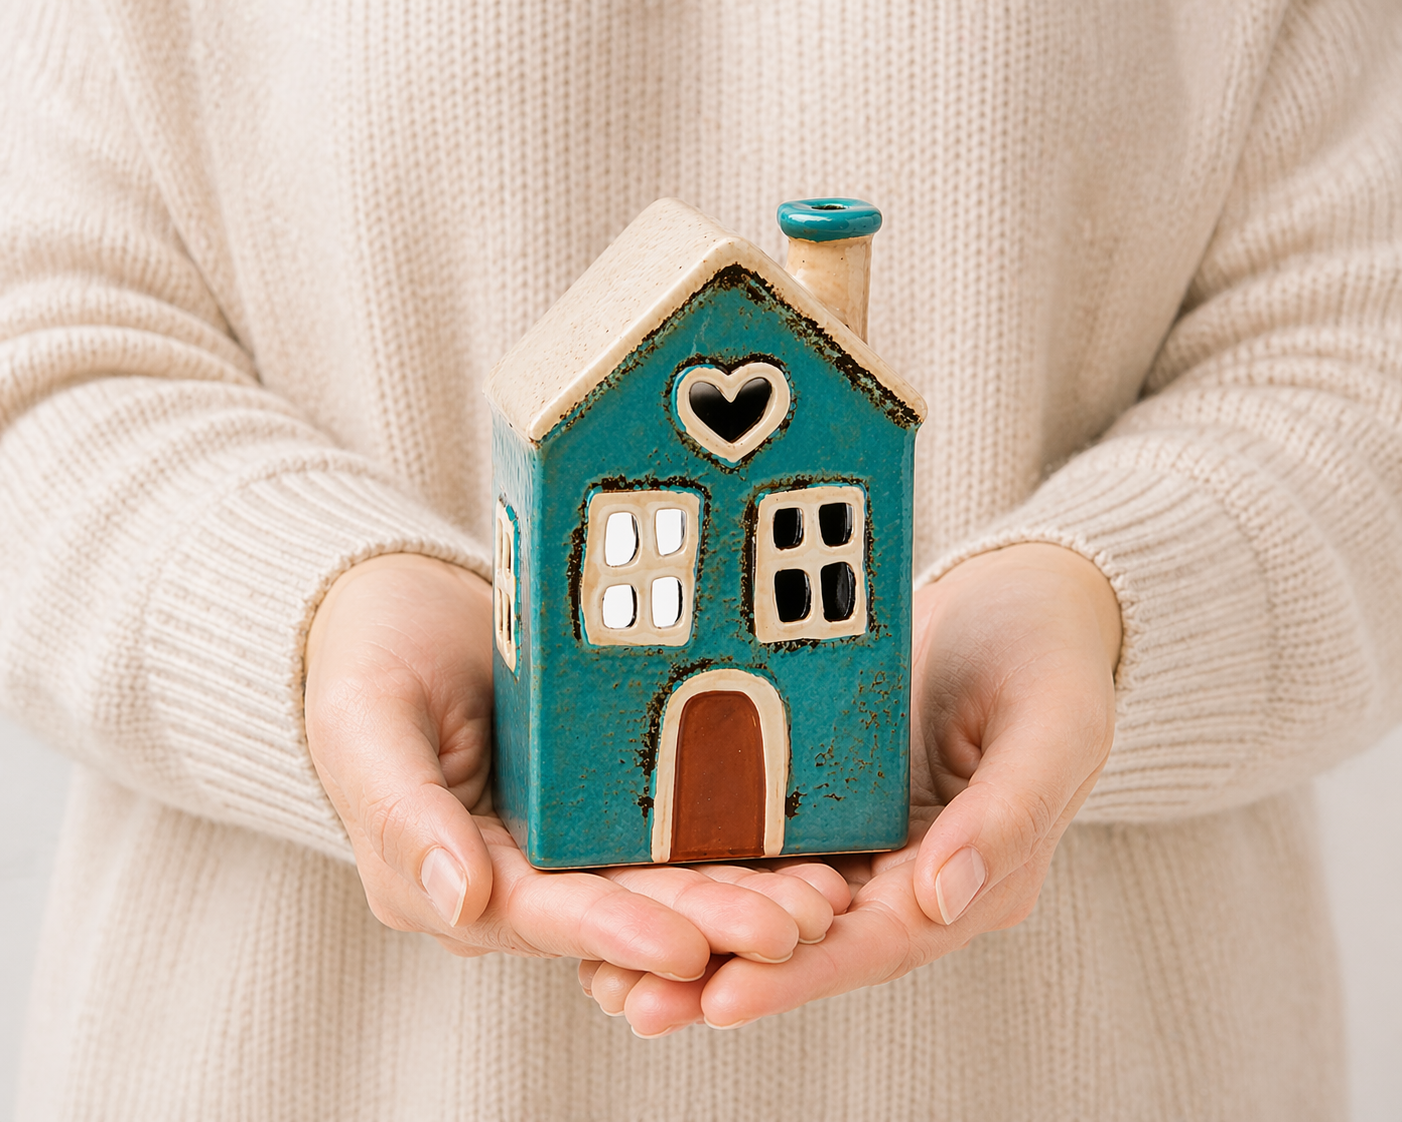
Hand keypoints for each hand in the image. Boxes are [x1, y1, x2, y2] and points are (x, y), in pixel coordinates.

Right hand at [303, 553, 842, 990]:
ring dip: (745, 893)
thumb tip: (459, 902)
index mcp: (456, 877)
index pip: (543, 916)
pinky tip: (808, 841)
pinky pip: (683, 824)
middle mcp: (525, 874)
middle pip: (625, 910)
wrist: (406, 608)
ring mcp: (576, 838)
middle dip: (711, 923)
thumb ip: (404, 812)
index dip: (615, 934)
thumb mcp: (364, 723)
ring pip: (668, 879)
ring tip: (824, 895)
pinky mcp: (615, 798)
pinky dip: (744, 839)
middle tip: (794, 924)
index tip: (686, 947)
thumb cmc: (369, 661)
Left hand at [579, 542, 1119, 1033]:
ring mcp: (857, 842)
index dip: (801, 977)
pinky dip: (695, 872)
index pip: (880, 944)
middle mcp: (905, 879)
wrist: (1019, 604)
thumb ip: (1010, 814)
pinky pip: (753, 844)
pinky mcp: (817, 801)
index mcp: (973, 882)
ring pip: (769, 906)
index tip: (723, 997)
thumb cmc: (1051, 662)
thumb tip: (944, 901)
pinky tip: (624, 888)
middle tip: (631, 1000)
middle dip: (720, 977)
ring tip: (605, 973)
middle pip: (808, 944)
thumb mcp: (1053, 727)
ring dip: (693, 941)